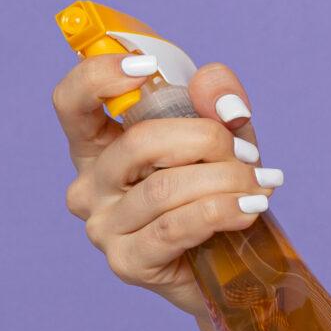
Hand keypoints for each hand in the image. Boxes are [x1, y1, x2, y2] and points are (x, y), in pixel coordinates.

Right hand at [52, 55, 279, 320]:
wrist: (235, 264)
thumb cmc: (218, 190)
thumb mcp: (226, 136)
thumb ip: (220, 103)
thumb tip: (211, 82)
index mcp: (100, 145)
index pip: (72, 102)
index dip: (99, 76)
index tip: (148, 67)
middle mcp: (90, 184)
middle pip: (138, 142)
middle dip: (206, 139)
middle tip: (247, 154)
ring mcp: (103, 226)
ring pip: (164, 188)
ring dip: (225, 181)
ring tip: (259, 185)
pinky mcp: (127, 262)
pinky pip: (174, 228)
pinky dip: (220, 212)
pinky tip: (249, 209)